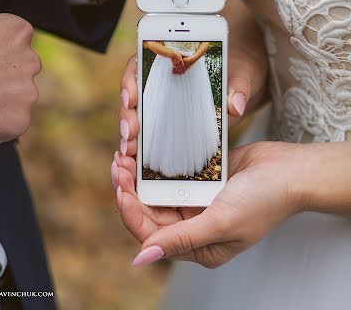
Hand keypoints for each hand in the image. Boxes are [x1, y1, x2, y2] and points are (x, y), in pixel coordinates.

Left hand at [115, 141, 302, 267]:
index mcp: (199, 246)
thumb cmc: (264, 201)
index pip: (152, 235)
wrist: (290, 171)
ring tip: (126, 154)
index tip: (121, 186)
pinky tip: (145, 150)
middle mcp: (195, 225)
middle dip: (130, 189)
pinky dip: (158, 164)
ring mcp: (198, 200)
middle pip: (150, 211)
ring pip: (158, 191)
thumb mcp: (221, 222)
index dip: (131, 212)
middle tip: (118, 163)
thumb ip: (181, 239)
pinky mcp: (202, 179)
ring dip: (140, 175)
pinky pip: (173, 174)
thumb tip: (141, 258)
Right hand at [116, 41, 262, 158]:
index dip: (131, 81)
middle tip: (131, 134)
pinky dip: (142, 146)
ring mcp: (162, 102)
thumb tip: (235, 106)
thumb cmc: (240, 69)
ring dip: (130, 134)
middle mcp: (161, 79)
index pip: (139, 63)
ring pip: (137, 116)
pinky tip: (138, 162)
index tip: (132, 98)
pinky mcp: (169, 121)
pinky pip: (150, 133)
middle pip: (133, 94)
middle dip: (128, 114)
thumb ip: (238, 86)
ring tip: (131, 152)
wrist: (244, 82)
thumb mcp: (243, 73)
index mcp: (171, 57)